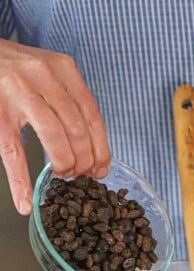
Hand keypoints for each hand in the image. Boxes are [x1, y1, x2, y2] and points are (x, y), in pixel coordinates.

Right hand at [0, 39, 110, 214]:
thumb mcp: (47, 72)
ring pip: (54, 137)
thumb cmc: (14, 68)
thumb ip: (68, 100)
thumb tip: (88, 144)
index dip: (101, 148)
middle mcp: (44, 76)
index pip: (92, 115)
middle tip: (80, 175)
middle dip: (84, 160)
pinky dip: (20, 181)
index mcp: (62, 69)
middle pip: (77, 128)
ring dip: (64, 164)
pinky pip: (12, 152)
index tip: (101, 169)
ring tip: (63, 177)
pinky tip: (25, 200)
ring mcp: (19, 92)